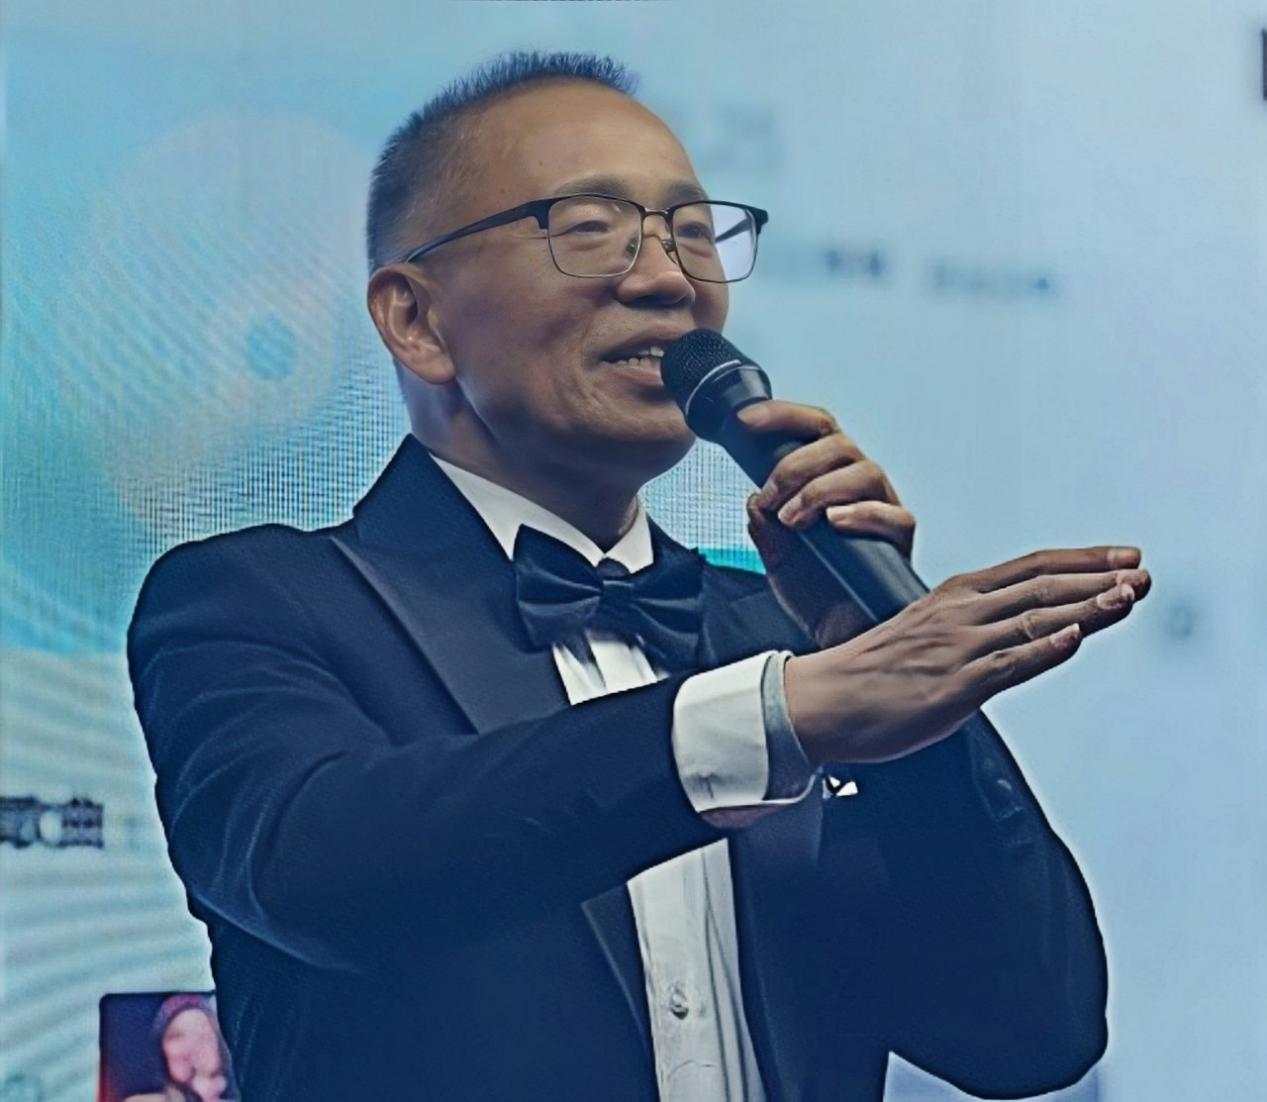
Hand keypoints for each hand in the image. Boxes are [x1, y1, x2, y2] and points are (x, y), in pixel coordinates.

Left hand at [739, 400, 914, 645]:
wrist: (837, 636)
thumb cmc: (815, 591)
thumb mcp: (775, 555)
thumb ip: (764, 524)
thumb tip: (756, 499)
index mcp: (829, 477)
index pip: (814, 429)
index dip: (782, 417)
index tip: (744, 422)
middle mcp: (859, 486)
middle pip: (839, 444)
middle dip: (795, 465)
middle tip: (771, 499)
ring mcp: (884, 510)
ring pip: (865, 471)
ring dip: (819, 490)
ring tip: (793, 521)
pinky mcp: (900, 541)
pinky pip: (893, 515)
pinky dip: (861, 514)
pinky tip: (833, 524)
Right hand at [784, 546, 1151, 764]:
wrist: (822, 700)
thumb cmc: (870, 673)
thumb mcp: (923, 633)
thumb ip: (969, 628)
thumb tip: (1013, 632)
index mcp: (953, 597)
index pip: (1029, 568)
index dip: (1081, 561)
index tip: (1121, 556)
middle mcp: (960, 615)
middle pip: (1041, 588)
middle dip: (1097, 579)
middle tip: (1142, 574)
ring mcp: (959, 650)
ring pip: (1034, 622)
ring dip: (1087, 608)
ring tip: (1128, 597)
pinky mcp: (953, 688)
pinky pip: (1006, 666)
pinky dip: (1042, 650)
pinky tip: (1072, 640)